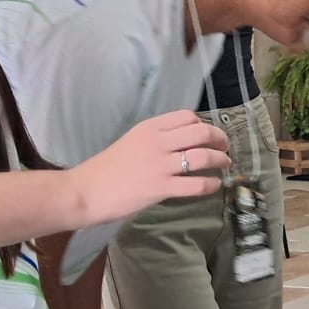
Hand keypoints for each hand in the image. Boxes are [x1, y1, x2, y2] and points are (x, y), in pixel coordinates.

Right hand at [68, 112, 230, 226]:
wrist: (83, 192)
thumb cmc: (105, 170)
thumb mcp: (131, 142)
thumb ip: (155, 140)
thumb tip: (181, 144)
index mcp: (149, 128)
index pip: (187, 117)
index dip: (204, 125)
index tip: (209, 136)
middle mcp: (157, 142)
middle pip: (202, 132)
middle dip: (220, 140)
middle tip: (225, 149)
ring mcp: (160, 165)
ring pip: (204, 156)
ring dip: (221, 161)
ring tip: (225, 166)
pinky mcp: (160, 187)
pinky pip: (196, 184)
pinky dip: (211, 184)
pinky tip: (214, 186)